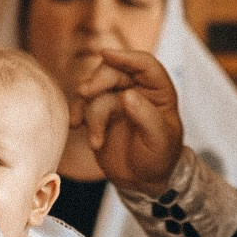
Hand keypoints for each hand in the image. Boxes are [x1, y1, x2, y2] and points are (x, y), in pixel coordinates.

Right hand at [72, 50, 183, 193]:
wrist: (142, 181)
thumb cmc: (159, 159)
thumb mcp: (159, 141)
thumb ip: (146, 117)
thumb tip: (127, 95)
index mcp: (159, 91)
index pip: (145, 65)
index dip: (126, 57)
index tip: (105, 54)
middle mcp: (136, 90)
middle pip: (113, 72)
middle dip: (98, 81)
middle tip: (86, 93)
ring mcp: (116, 100)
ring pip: (95, 91)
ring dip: (90, 111)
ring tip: (94, 139)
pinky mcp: (100, 113)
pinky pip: (83, 105)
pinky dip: (78, 115)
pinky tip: (76, 127)